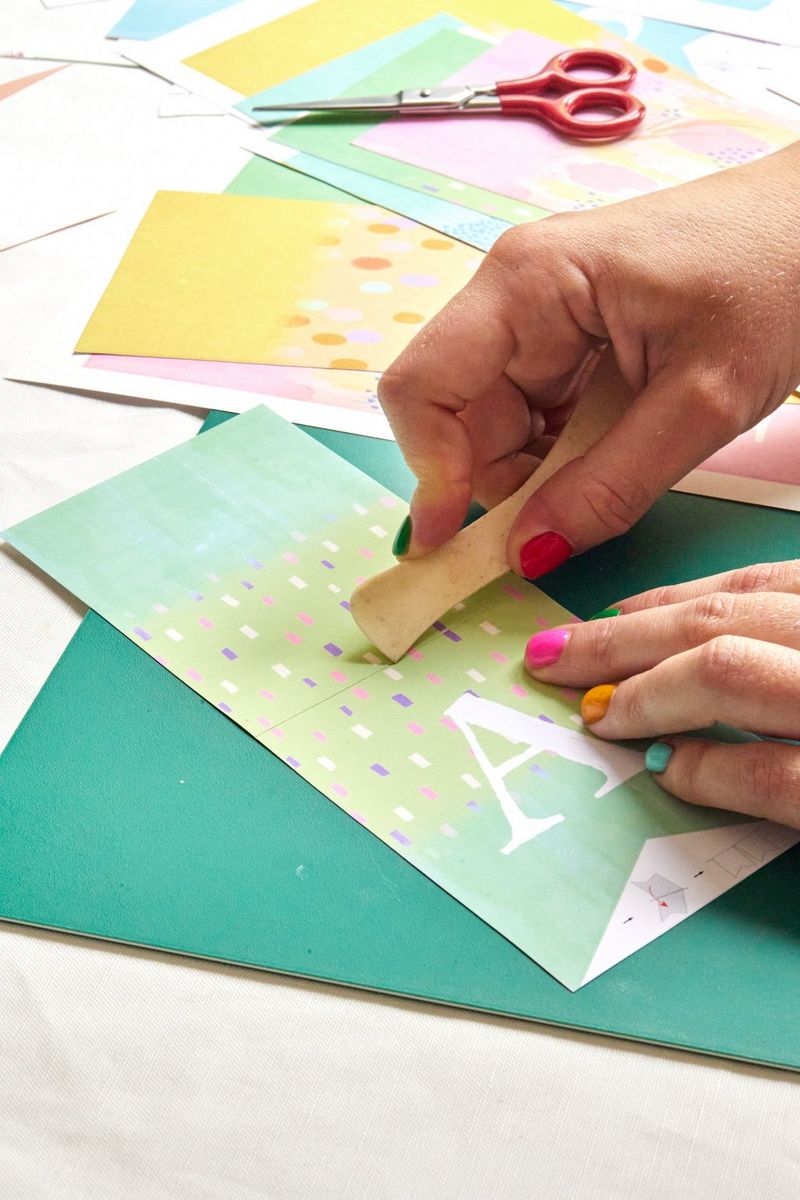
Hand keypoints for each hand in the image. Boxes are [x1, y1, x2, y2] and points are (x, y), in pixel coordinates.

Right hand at [379, 143, 799, 578]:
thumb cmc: (783, 272)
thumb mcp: (702, 399)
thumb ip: (611, 485)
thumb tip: (528, 552)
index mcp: (528, 282)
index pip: (421, 387)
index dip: (429, 471)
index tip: (455, 542)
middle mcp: (516, 294)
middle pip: (455, 416)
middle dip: (496, 482)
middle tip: (558, 524)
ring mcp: (541, 317)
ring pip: (494, 426)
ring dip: (535, 474)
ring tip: (612, 472)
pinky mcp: (570, 340)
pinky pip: (536, 418)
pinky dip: (561, 457)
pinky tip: (614, 453)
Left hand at [523, 560, 799, 825]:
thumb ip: (780, 646)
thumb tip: (684, 657)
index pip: (746, 589)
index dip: (660, 604)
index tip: (599, 616)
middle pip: (716, 623)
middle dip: (619, 641)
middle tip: (551, 658)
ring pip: (724, 673)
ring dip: (645, 693)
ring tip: (596, 716)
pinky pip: (762, 773)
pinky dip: (705, 770)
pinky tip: (662, 771)